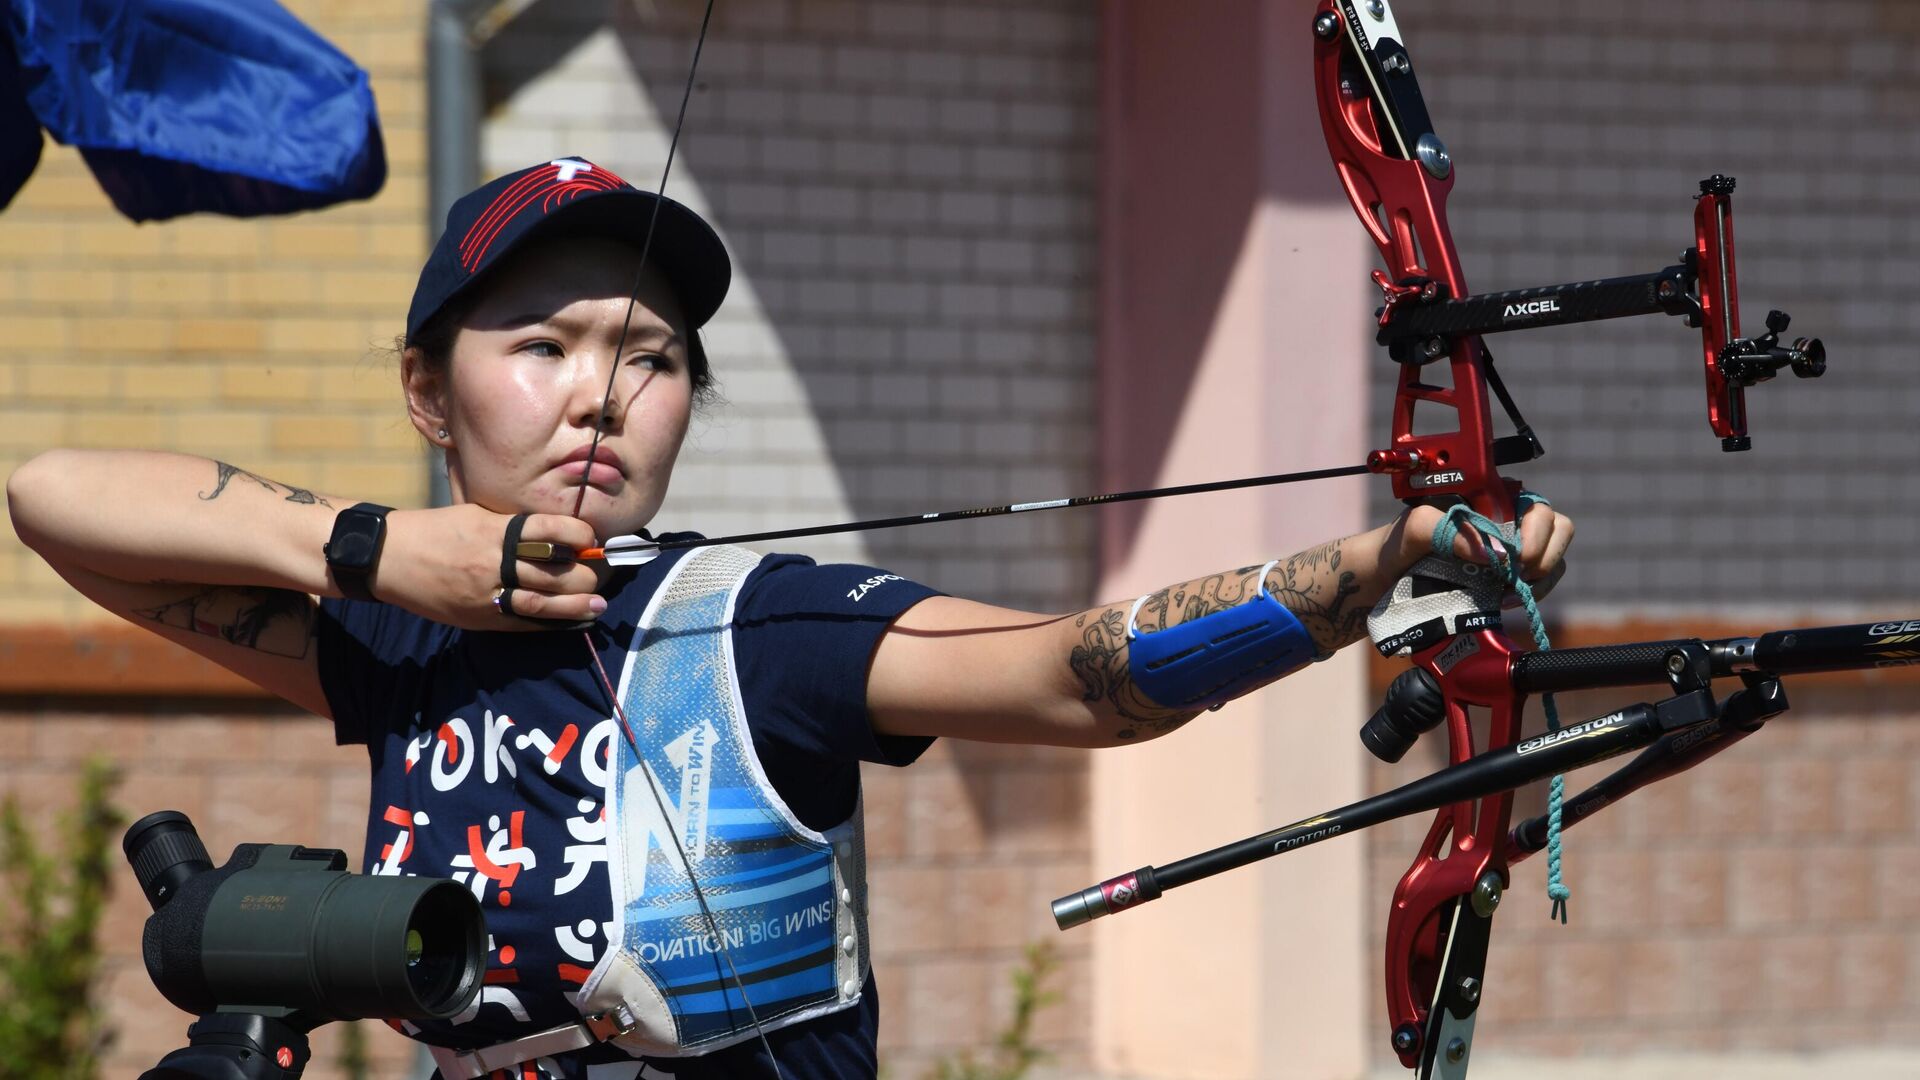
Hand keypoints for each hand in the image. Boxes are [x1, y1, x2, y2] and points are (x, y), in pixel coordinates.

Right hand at [370, 505, 608, 629]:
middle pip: (553, 571)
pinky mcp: (477, 617)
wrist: (388, 557)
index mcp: (495, 529)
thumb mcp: (475, 514)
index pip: (551, 530)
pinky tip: (569, 622)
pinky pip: (521, 623)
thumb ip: (513, 525)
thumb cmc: (436, 529)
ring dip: (575, 605)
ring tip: (597, 605)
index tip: (592, 539)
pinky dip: (548, 623)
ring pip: (542, 602)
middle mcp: (493, 561)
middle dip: (584, 575)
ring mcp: (484, 593)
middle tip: (601, 575)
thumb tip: (557, 533)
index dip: (579, 534)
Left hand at [1399, 501, 1574, 585]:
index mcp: (1494, 498)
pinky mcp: (1511, 578)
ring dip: (1537, 581)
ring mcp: (1514, 551)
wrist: (1387, 576)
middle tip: (1513, 578)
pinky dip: (1529, 595)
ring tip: (1504, 595)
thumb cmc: (1401, 542)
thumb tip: (1495, 553)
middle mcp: (1511, 520)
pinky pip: (1540, 584)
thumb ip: (1449, 530)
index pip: (1538, 507)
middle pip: (1559, 530)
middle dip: (1542, 558)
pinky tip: (1501, 602)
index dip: (1535, 534)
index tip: (1513, 559)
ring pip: (1554, 561)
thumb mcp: (1416, 527)